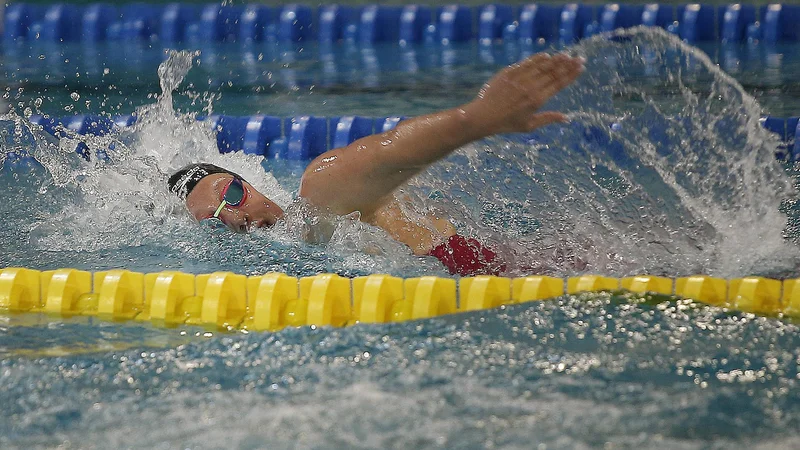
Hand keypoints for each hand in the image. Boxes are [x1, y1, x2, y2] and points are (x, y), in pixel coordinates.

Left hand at [462, 53, 583, 136]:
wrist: (483, 116)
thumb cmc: (507, 123)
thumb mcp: (529, 126)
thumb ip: (548, 119)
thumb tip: (567, 118)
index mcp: (537, 100)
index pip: (559, 84)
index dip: (571, 74)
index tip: (581, 67)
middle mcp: (530, 87)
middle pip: (554, 72)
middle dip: (569, 64)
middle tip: (580, 58)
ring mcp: (520, 78)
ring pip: (542, 65)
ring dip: (556, 59)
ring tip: (567, 55)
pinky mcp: (509, 73)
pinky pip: (527, 63)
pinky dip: (538, 58)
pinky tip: (547, 55)